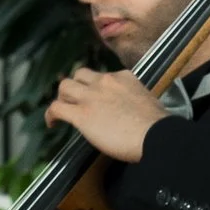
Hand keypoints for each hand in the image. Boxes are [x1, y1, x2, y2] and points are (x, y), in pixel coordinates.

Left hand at [45, 62, 168, 163]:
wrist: (155, 135)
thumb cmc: (158, 125)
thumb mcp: (148, 101)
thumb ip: (135, 100)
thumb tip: (132, 111)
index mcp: (123, 77)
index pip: (104, 76)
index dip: (97, 87)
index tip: (99, 99)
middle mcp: (105, 81)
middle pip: (80, 74)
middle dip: (76, 86)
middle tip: (76, 100)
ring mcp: (91, 97)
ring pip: (65, 86)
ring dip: (62, 97)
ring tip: (63, 109)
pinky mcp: (81, 114)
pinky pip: (57, 108)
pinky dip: (51, 115)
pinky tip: (52, 123)